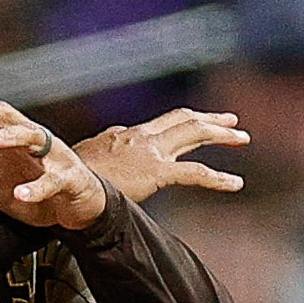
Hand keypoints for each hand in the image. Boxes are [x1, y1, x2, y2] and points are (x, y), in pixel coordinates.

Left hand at [0, 92, 107, 227]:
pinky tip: (21, 193)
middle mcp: (32, 140)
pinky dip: (37, 187)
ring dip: (9, 138)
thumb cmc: (33, 182)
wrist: (74, 206)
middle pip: (9, 118)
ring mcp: (52, 158)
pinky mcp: (68, 180)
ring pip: (32, 138)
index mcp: (12, 137)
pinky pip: (53, 181)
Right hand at [75, 107, 247, 206]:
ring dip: (221, 134)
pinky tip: (236, 184)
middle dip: (210, 119)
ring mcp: (150, 152)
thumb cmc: (67, 176)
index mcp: (126, 136)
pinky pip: (195, 173)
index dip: (182, 124)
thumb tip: (107, 144)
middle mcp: (142, 137)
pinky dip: (219, 178)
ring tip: (242, 137)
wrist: (60, 181)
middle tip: (232, 121)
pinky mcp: (155, 172)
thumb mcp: (84, 159)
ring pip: (194, 134)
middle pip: (183, 119)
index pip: (160, 125)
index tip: (196, 127)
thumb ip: (102, 150)